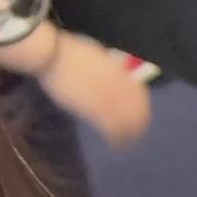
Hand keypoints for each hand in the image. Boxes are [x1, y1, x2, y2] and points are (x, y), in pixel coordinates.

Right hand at [0, 22, 151, 148]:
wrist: (54, 55)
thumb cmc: (69, 52)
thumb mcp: (96, 57)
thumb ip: (109, 69)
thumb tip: (115, 77)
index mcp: (120, 72)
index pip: (140, 95)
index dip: (142, 108)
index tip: (139, 117)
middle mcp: (119, 86)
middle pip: (138, 110)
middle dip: (138, 125)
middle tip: (133, 135)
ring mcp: (109, 98)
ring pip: (128, 122)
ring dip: (128, 134)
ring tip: (124, 143)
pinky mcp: (95, 109)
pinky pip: (112, 128)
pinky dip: (116, 138)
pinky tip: (114, 144)